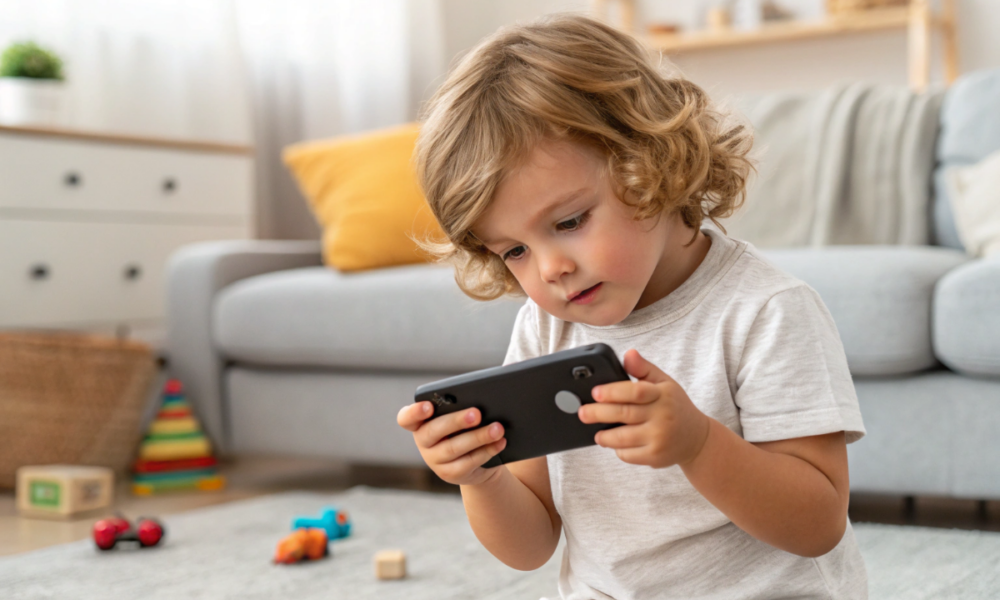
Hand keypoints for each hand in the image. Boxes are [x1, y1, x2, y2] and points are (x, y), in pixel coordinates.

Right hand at [396, 402, 506, 485]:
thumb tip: (486, 388)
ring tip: (498, 428)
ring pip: (454, 448)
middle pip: (434, 431)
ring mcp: (435, 460)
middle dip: (456, 421)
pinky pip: (468, 462)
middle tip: (477, 413)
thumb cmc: (468, 427)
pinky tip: (500, 442)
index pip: (406, 418)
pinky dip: (487, 451)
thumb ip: (465, 401)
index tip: (428, 406)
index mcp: (420, 421)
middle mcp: (423, 441)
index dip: (414, 412)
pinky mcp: (450, 474)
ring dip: (478, 436)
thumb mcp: (463, 412)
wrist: (479, 460)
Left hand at [578, 349, 710, 468]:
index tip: (595, 392)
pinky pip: (628, 454)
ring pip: (623, 438)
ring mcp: (659, 438)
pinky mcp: (655, 457)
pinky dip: (617, 449)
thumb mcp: (664, 383)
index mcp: (663, 395)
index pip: (636, 391)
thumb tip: (628, 354)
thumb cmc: (675, 407)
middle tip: (582, 412)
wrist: (696, 439)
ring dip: (604, 436)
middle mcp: (663, 416)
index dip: (613, 391)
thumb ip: (644, 368)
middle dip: (598, 413)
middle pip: (624, 414)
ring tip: (596, 432)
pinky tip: (615, 443)